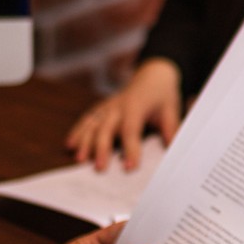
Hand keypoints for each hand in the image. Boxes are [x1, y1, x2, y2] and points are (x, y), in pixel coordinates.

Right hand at [66, 59, 182, 169]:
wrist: (153, 75)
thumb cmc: (162, 94)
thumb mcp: (172, 110)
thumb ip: (171, 130)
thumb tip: (173, 150)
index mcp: (136, 106)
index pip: (131, 129)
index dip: (130, 148)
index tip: (129, 167)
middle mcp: (118, 106)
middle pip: (106, 128)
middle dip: (102, 148)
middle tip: (99, 168)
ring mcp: (108, 106)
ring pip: (93, 123)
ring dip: (85, 141)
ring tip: (80, 159)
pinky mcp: (103, 108)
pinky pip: (88, 119)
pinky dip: (78, 131)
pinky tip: (70, 144)